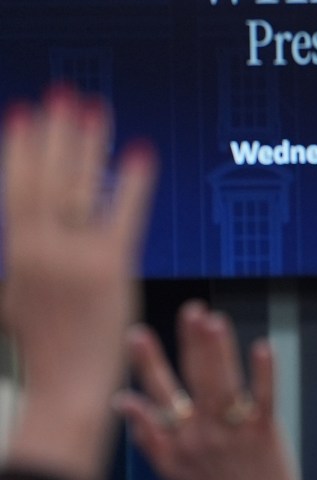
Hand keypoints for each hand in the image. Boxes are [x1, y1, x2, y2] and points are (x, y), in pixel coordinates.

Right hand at [2, 88, 157, 479]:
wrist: (67, 387)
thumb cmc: (43, 347)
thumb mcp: (10, 297)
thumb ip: (15, 259)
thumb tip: (16, 227)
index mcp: (14, 255)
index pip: (14, 188)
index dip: (20, 148)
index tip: (25, 113)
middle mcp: (39, 251)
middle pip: (45, 178)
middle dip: (54, 133)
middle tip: (63, 93)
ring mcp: (75, 259)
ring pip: (79, 188)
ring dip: (87, 145)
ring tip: (95, 108)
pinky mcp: (112, 270)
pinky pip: (123, 216)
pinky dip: (130, 183)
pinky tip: (141, 154)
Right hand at [117, 303, 305, 479]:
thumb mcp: (169, 469)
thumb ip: (146, 435)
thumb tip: (121, 401)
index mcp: (179, 437)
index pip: (158, 392)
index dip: (147, 362)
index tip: (136, 332)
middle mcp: (202, 432)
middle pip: (193, 379)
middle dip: (190, 342)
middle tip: (191, 309)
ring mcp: (234, 432)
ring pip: (223, 385)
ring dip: (218, 351)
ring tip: (213, 319)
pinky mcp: (265, 433)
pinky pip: (263, 399)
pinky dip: (263, 374)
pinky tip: (261, 347)